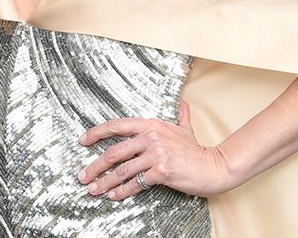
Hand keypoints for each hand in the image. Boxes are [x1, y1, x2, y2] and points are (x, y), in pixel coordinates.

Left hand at [78, 101, 234, 199]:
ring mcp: (155, 154)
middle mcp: (150, 137)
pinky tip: (113, 195)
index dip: (96, 133)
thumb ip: (180, 113)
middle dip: (95, 166)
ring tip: (93, 190)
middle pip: (114, 151)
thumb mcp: (185, 127)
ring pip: (122, 170)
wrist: (214, 167)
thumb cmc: (197, 149)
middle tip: (83, 176)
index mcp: (150, 124)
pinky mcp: (161, 171)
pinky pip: (136, 182)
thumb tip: (181, 101)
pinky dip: (122, 191)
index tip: (82, 141)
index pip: (116, 126)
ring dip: (104, 182)